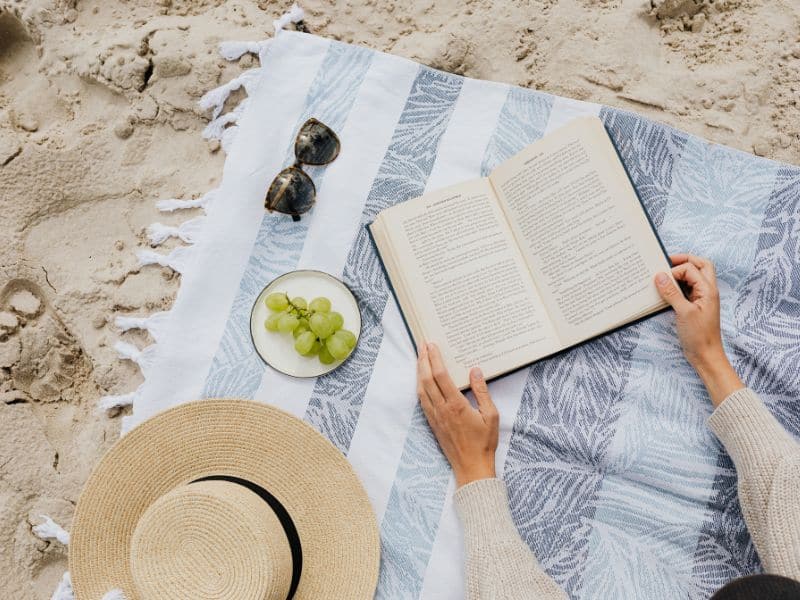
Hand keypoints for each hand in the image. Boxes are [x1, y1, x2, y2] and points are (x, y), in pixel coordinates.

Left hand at [417, 343, 498, 486]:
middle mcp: (442, 409)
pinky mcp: (432, 423)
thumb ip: (482, 391)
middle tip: (422, 344)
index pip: (441, 376)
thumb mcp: (491, 415)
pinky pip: (422, 400)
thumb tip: (475, 370)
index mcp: (456, 405)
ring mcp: (435, 416)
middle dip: (423, 359)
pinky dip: (419, 386)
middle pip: (427, 379)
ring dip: (419, 371)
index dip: (434, 358)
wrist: (472, 467)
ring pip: (421, 389)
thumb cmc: (484, 443)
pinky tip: (420, 380)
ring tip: (419, 357)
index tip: (431, 345)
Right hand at [654, 254, 742, 406]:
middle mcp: (707, 291)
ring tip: (665, 275)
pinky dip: (677, 286)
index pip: (691, 269)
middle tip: (667, 262)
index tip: (660, 278)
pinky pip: (687, 289)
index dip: (675, 270)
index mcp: (708, 290)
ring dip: (681, 273)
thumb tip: (659, 276)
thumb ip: (671, 292)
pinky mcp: (695, 306)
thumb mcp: (683, 312)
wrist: (706, 356)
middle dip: (684, 260)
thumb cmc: (699, 336)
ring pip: (694, 277)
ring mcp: (702, 298)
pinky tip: (666, 291)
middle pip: (700, 266)